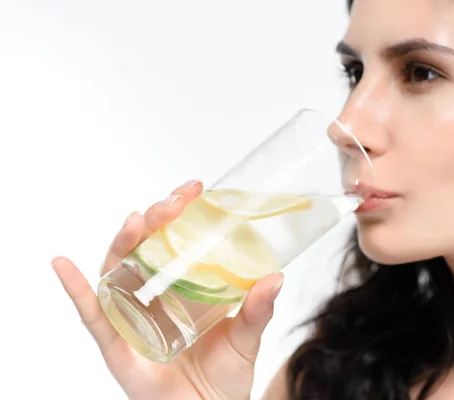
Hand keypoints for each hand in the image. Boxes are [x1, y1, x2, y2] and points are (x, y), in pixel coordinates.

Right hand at [52, 180, 282, 399]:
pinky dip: (76, 290)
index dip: (180, 213)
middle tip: (173, 203)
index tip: (194, 189)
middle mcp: (154, 296)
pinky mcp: (117, 345)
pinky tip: (63, 264)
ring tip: (136, 221)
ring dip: (122, 243)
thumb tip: (276, 277)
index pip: (175, 241)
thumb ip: (258, 310)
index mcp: (184, 288)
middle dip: (156, 219)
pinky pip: (93, 316)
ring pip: (118, 271)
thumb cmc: (225, 377)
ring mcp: (133, 317)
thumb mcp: (245, 338)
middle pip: (144, 248)